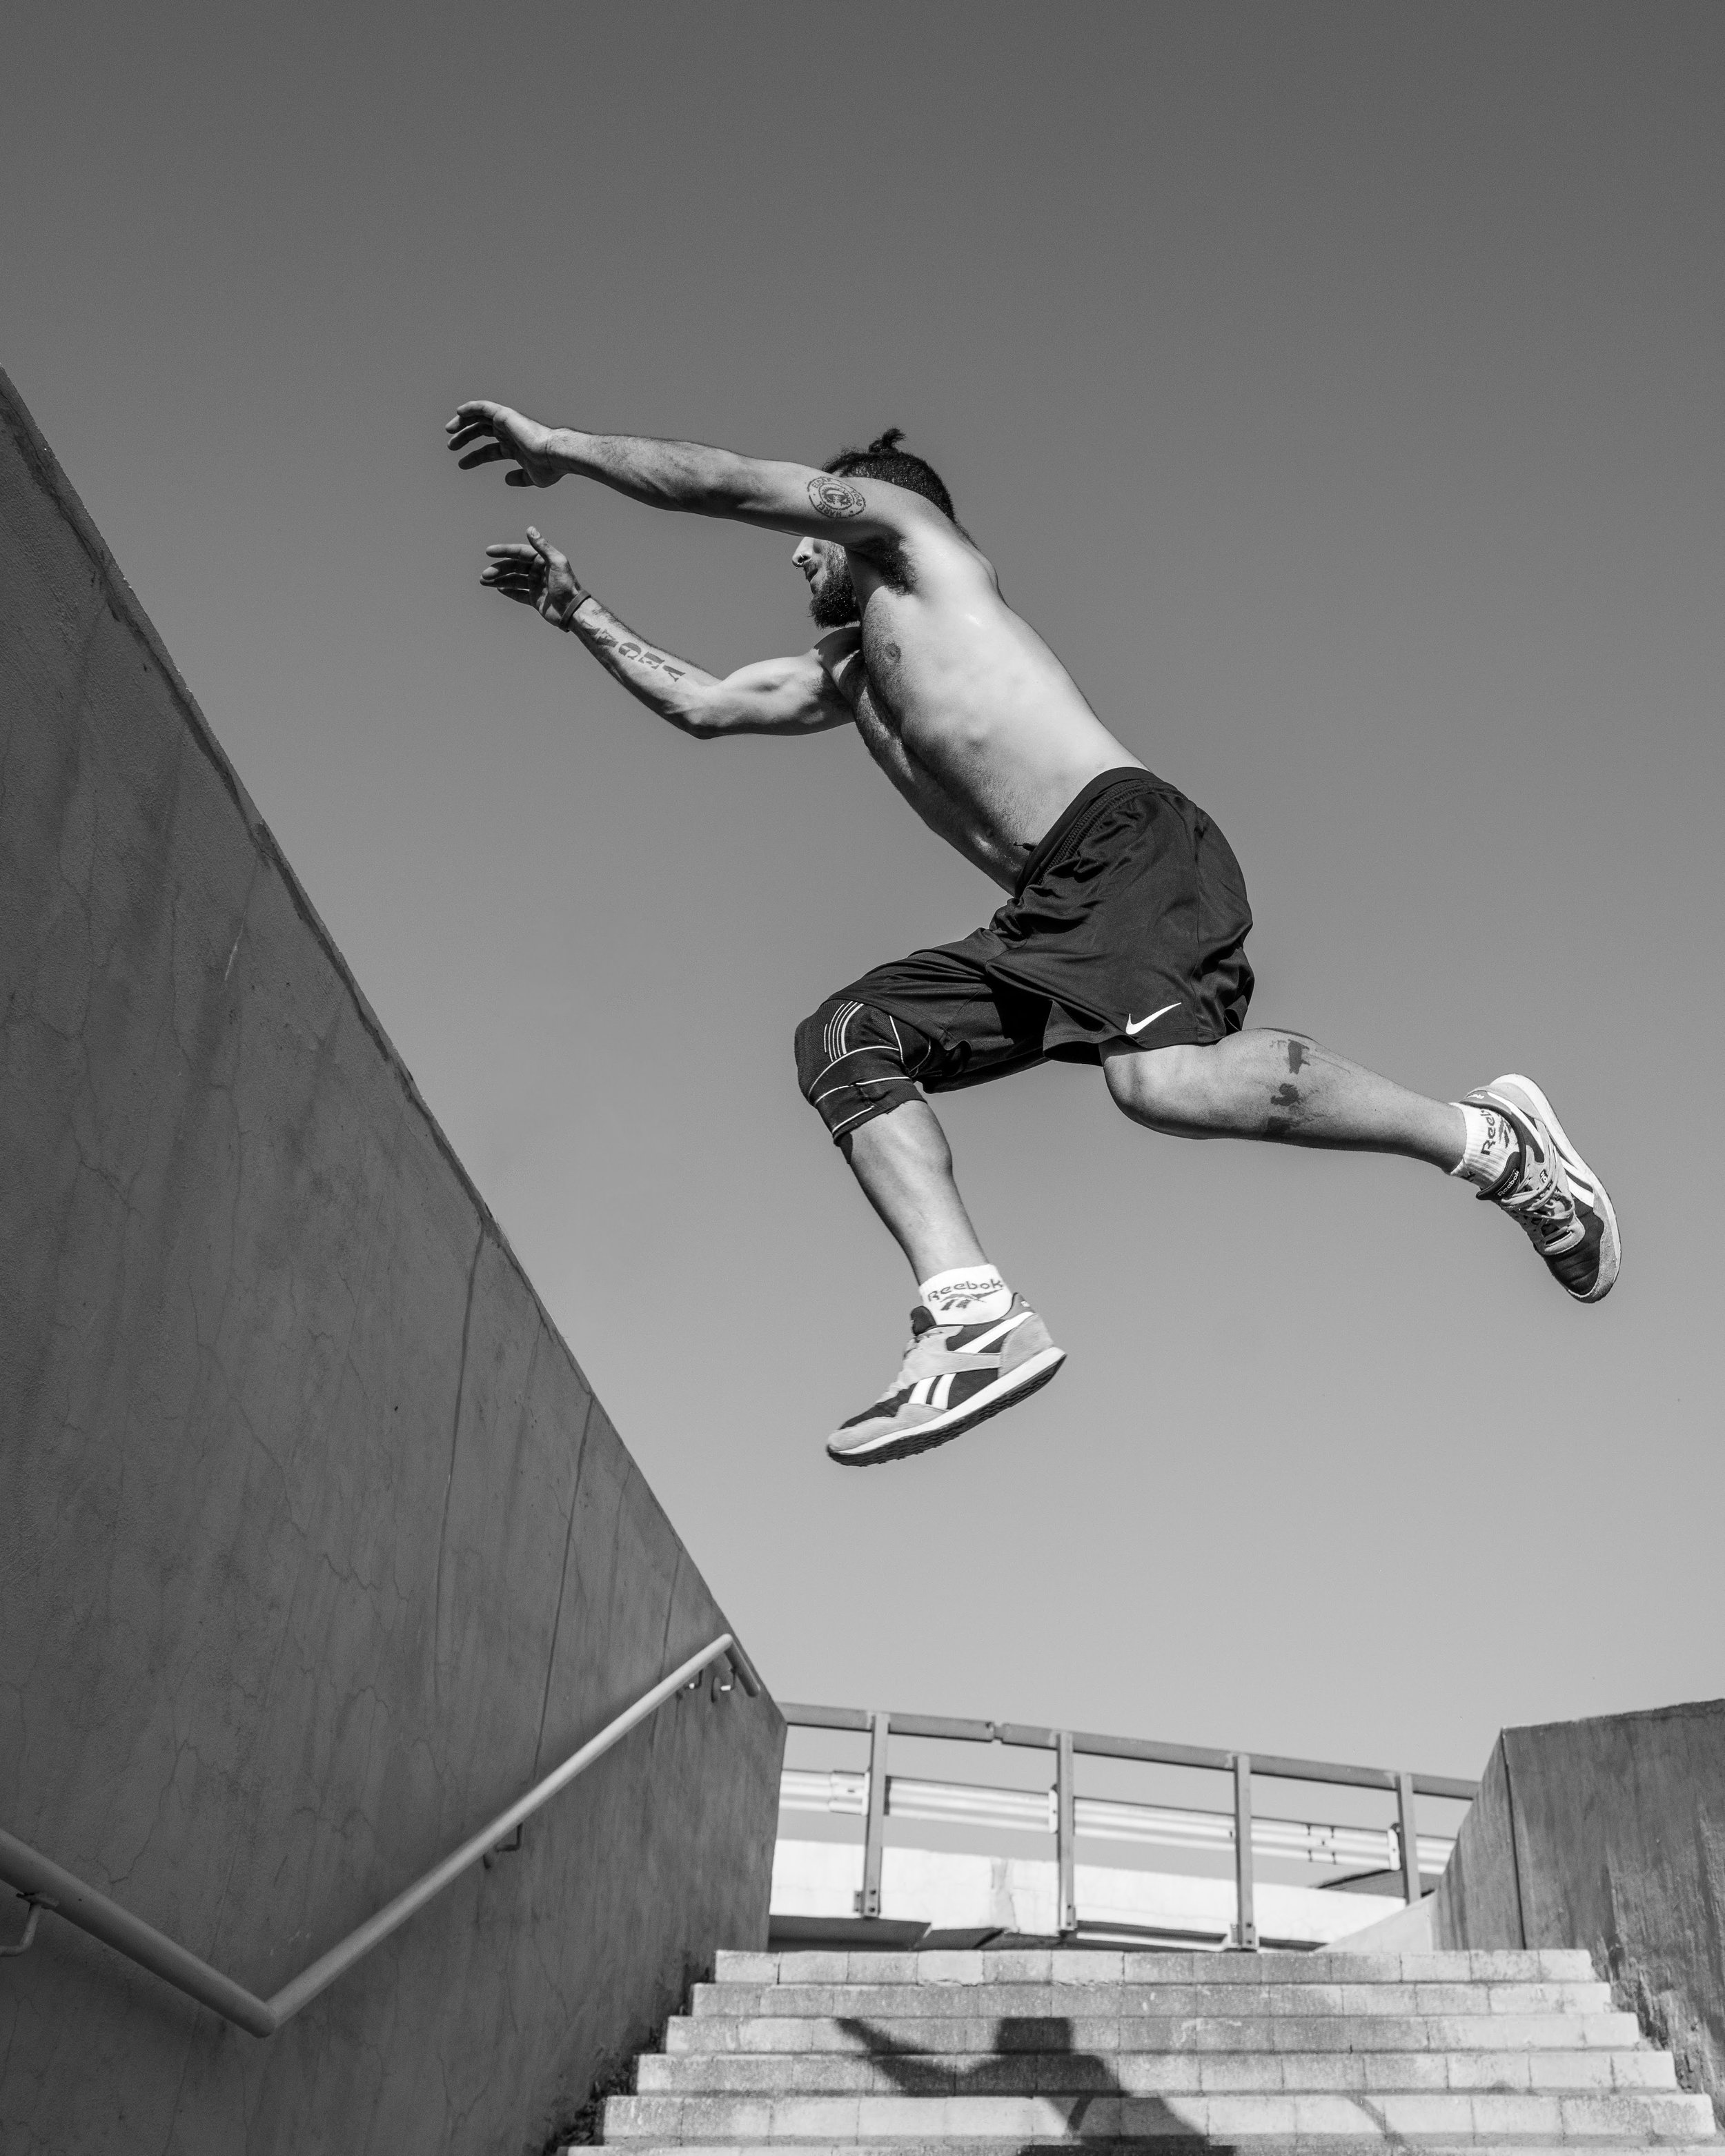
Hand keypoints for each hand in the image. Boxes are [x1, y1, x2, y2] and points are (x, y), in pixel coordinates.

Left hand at [446, 400, 562, 487]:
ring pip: (480, 418)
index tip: (461, 464)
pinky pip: (484, 407)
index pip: (490, 450)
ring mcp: (508, 423)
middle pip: (482, 432)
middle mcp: (511, 433)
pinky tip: (458, 413)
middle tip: (451, 446)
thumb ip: (519, 478)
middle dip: (466, 438)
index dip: (475, 457)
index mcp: (516, 447)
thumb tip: (507, 479)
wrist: (555, 455)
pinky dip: (471, 407)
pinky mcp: (506, 416)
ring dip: (463, 423)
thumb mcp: (532, 477)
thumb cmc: (549, 467)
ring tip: (449, 431)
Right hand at [480, 528, 585, 625]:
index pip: (519, 553)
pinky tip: (498, 589)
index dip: (504, 551)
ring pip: (513, 580)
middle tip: (484, 575)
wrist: (572, 610)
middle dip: (498, 570)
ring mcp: (536, 585)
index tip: (489, 551)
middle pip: (514, 567)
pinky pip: (519, 594)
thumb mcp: (556, 563)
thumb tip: (530, 529)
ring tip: (484, 582)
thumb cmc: (567, 585)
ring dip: (499, 580)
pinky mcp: (535, 599)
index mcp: (542, 560)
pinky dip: (509, 591)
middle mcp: (538, 571)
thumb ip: (542, 546)